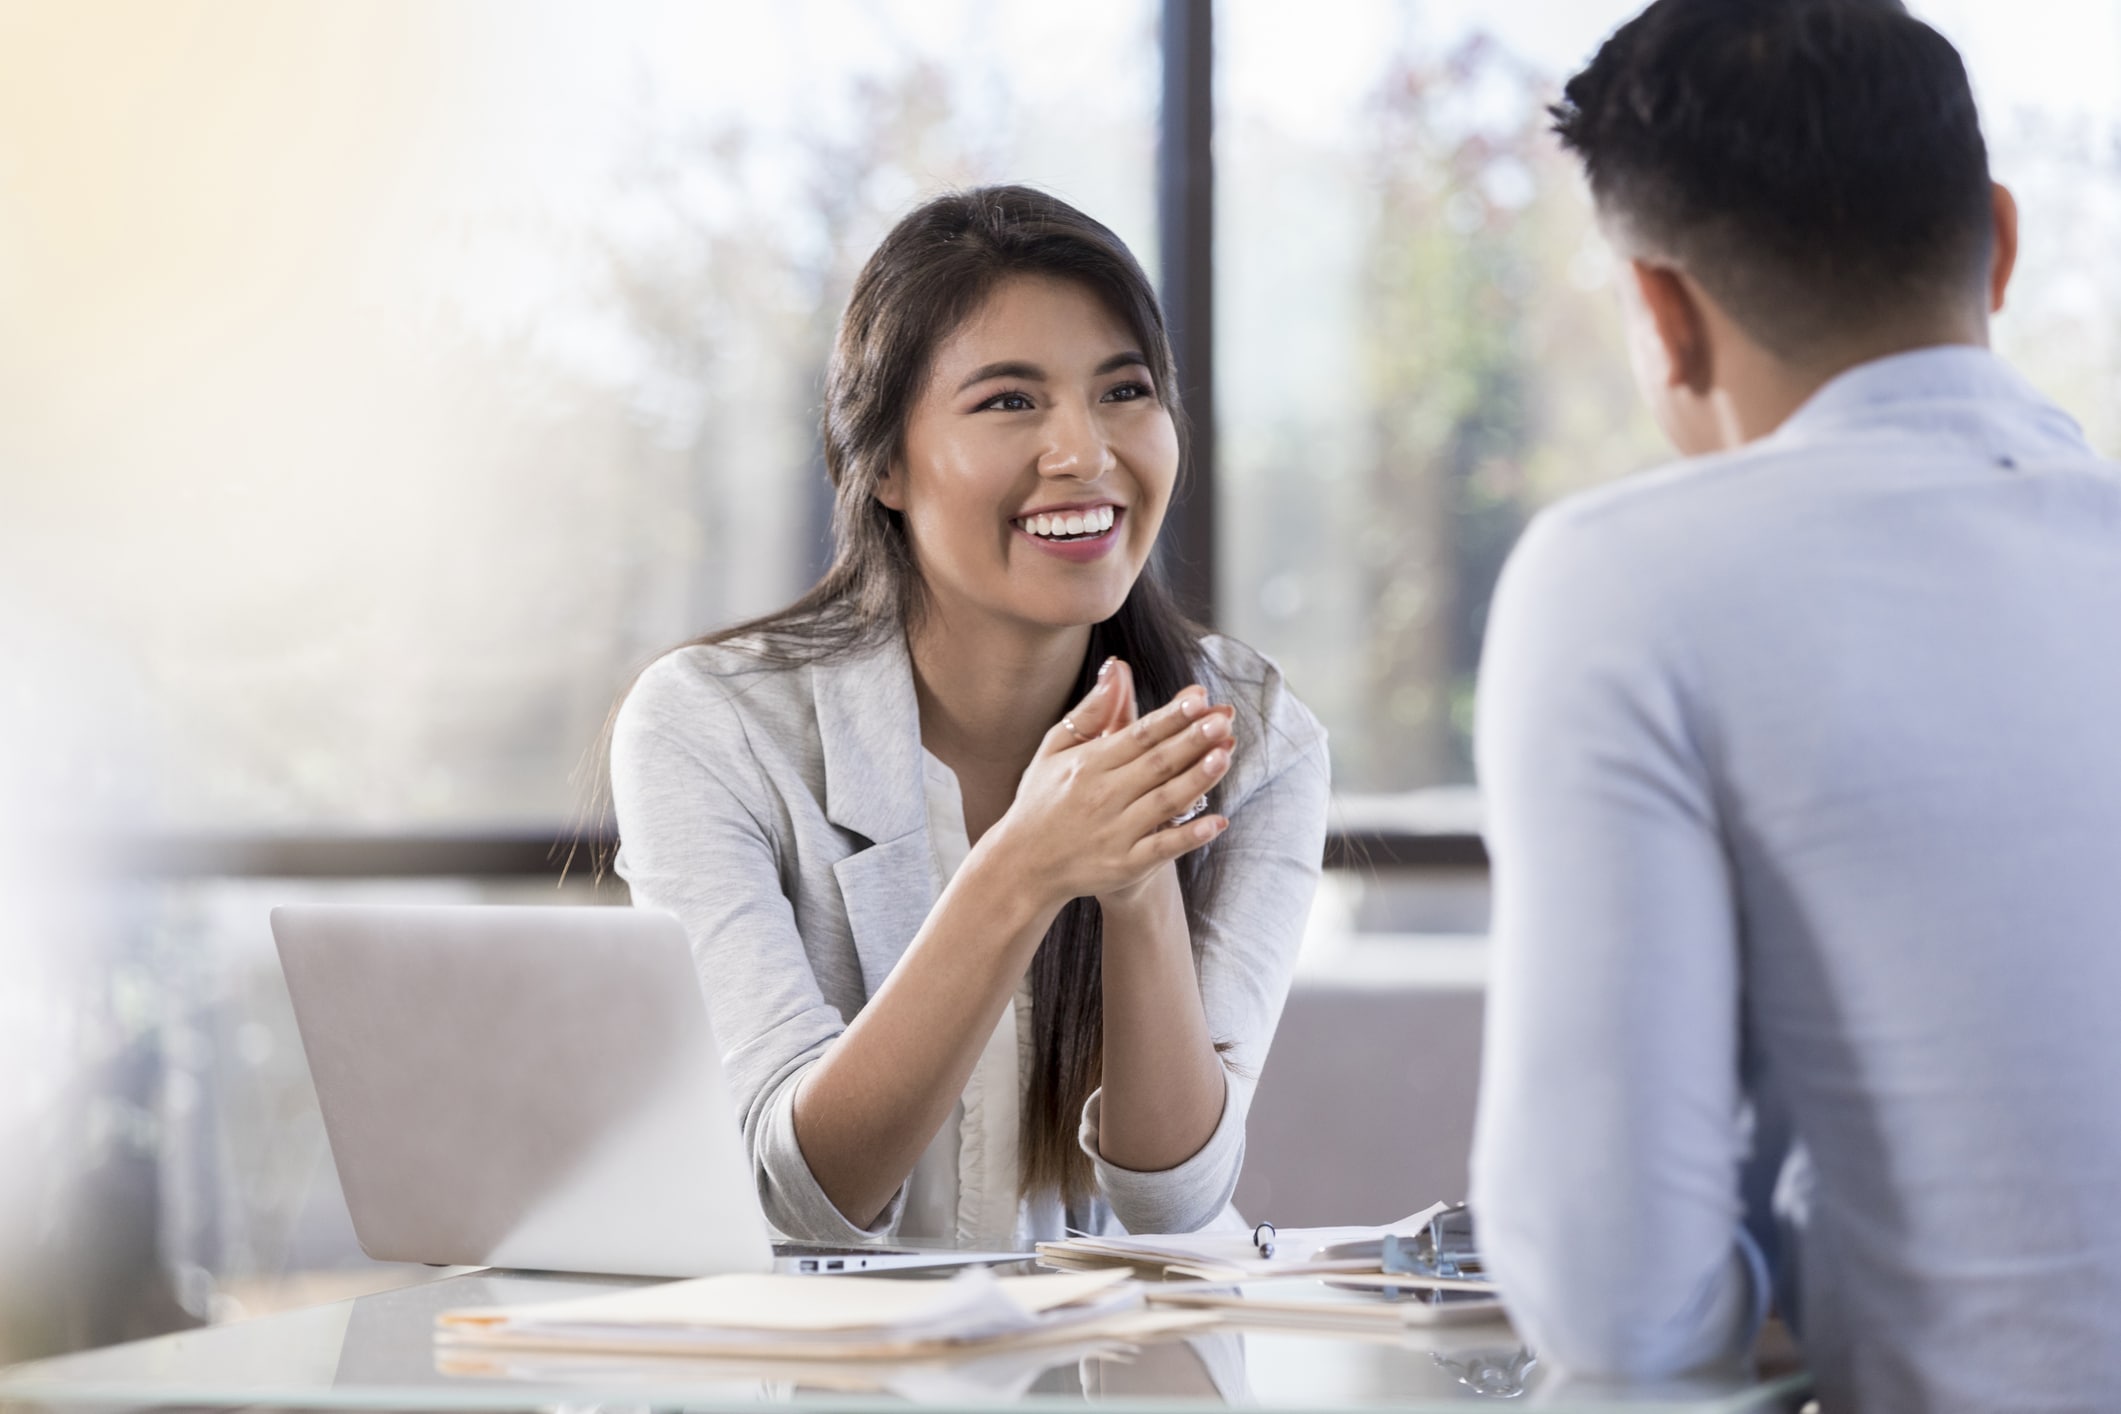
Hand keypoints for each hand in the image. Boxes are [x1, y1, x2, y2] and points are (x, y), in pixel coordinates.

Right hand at [978, 659, 1234, 911]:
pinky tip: (1218, 822)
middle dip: (1192, 740)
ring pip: (1164, 801)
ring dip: (1197, 779)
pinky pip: (1162, 849)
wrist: (1022, 865)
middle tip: (1224, 720)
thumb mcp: (1055, 750)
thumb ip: (1091, 712)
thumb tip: (1116, 668)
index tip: (1200, 698)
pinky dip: (1190, 836)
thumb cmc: (1042, 800)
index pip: (1138, 735)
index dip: (1170, 717)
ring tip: (1225, 755)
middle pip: (1156, 763)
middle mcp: (1103, 795)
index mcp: (1089, 764)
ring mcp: (1116, 832)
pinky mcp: (1125, 865)